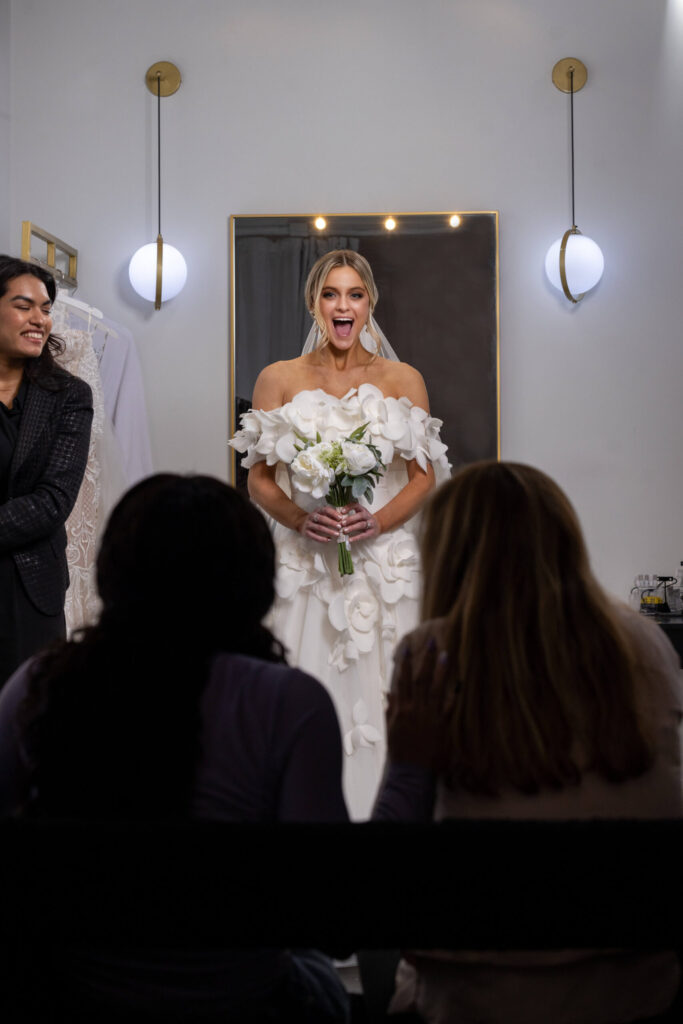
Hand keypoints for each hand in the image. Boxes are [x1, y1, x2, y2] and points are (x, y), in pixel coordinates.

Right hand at [298, 505, 342, 542]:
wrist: (301, 523)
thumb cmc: (317, 519)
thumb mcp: (322, 514)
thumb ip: (331, 515)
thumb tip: (343, 518)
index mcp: (317, 510)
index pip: (325, 510)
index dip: (333, 513)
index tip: (341, 518)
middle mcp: (312, 516)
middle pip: (322, 519)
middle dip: (331, 523)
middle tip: (340, 527)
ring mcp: (308, 524)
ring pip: (319, 527)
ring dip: (329, 531)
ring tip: (337, 534)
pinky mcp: (306, 532)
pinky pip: (314, 536)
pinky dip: (322, 539)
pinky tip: (329, 540)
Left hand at [340, 502, 380, 542]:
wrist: (378, 526)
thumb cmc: (364, 520)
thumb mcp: (359, 516)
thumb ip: (351, 516)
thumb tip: (338, 519)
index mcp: (363, 510)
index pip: (357, 505)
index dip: (349, 507)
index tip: (342, 511)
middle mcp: (368, 516)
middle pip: (360, 515)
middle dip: (350, 519)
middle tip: (342, 523)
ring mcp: (371, 524)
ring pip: (361, 525)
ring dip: (352, 527)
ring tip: (344, 531)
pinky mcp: (371, 533)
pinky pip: (363, 535)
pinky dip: (356, 538)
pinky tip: (349, 540)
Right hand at [385, 638, 452, 770]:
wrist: (411, 771)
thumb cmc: (400, 750)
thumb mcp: (391, 728)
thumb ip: (391, 708)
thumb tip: (389, 692)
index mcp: (402, 708)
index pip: (403, 680)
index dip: (405, 663)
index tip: (407, 647)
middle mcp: (415, 709)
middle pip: (421, 679)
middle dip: (425, 659)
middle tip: (431, 642)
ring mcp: (429, 716)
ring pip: (435, 688)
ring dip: (441, 671)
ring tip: (446, 654)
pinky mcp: (441, 725)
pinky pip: (449, 707)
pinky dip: (454, 695)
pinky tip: (460, 683)